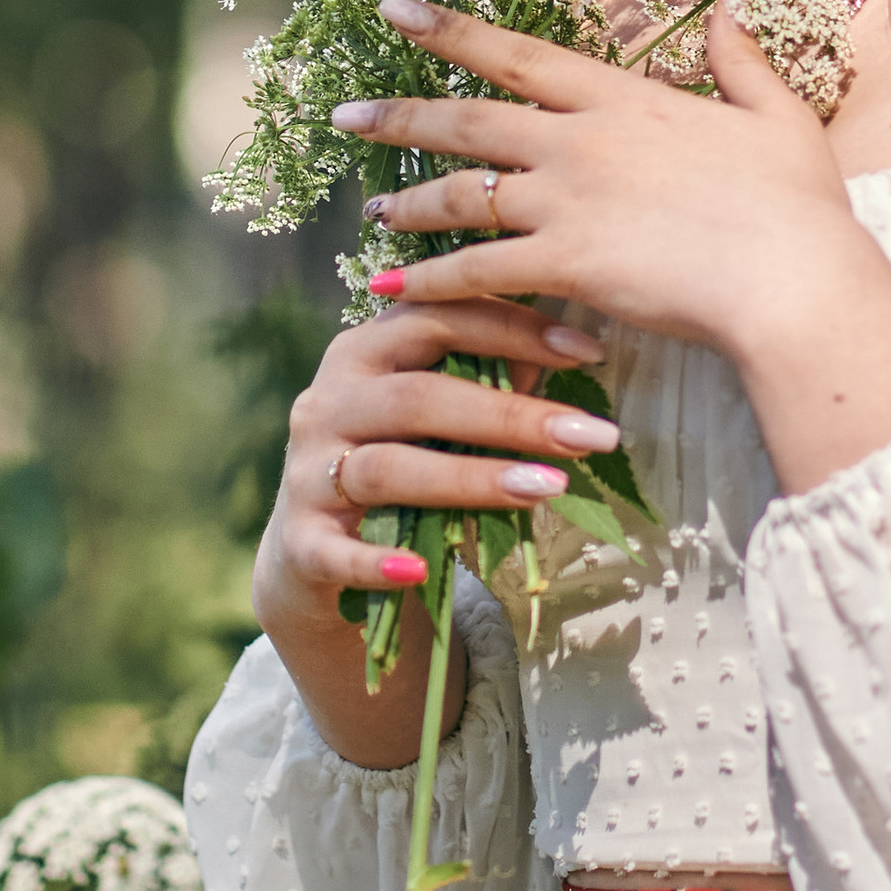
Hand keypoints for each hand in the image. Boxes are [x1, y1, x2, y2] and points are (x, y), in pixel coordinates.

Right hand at [251, 297, 621, 764]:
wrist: (314, 553)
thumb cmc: (399, 463)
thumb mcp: (434, 417)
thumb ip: (484, 383)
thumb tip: (565, 355)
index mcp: (363, 352)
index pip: (437, 319)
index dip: (513, 330)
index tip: (589, 352)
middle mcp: (327, 402)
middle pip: (419, 397)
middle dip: (511, 414)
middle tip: (590, 435)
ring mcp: (307, 473)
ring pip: (389, 469)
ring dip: (472, 480)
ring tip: (548, 489)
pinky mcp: (300, 543)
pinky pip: (337, 552)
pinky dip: (377, 564)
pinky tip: (424, 570)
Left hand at [331, 0, 890, 491]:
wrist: (793, 278)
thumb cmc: (795, 205)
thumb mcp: (776, 115)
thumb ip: (740, 57)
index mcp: (621, 99)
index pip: (517, 54)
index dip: (450, 30)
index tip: (393, 9)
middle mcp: (579, 141)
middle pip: (468, 121)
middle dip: (400, 117)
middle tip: (344, 116)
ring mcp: (567, 202)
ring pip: (462, 195)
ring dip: (410, 203)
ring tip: (370, 211)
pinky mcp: (565, 265)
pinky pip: (478, 271)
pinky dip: (428, 281)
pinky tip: (390, 288)